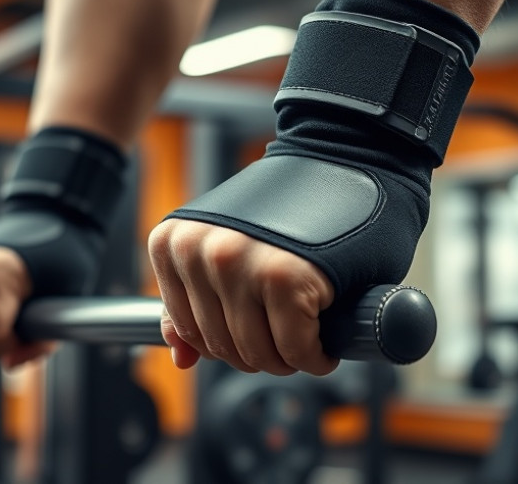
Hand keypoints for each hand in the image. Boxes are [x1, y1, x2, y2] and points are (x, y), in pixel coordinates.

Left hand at [148, 219, 338, 375]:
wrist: (343, 157)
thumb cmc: (288, 206)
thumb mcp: (224, 244)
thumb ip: (195, 299)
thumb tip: (180, 359)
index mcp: (173, 244)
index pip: (188, 330)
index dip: (229, 341)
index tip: (259, 332)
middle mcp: (198, 252)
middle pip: (222, 347)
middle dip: (261, 353)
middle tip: (289, 337)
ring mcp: (239, 264)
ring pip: (257, 354)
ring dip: (288, 360)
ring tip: (306, 338)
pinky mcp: (284, 277)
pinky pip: (295, 349)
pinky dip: (316, 358)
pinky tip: (324, 346)